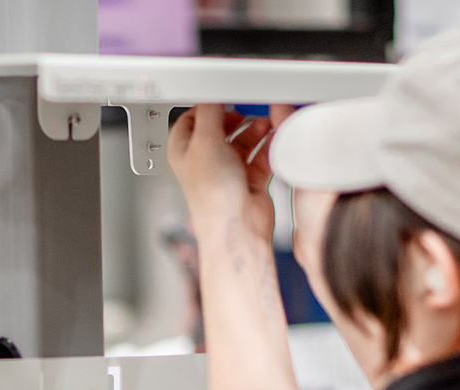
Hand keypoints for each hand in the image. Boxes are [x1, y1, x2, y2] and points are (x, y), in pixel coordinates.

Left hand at [168, 104, 281, 248]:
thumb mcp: (205, 141)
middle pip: (222, 126)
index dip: (208, 105)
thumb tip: (213, 92)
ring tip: (266, 121)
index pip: (192, 117)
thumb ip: (210, 112)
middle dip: (237, 116)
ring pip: (244, 139)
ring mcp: (228, 169)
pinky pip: (261, 154)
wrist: (237, 227)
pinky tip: (274, 137)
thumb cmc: (213, 196)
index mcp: (185, 151)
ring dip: (256, 129)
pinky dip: (268, 145)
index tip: (224, 93)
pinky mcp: (250, 178)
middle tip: (249, 106)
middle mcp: (205, 160)